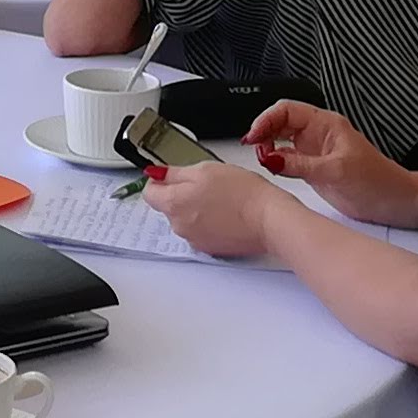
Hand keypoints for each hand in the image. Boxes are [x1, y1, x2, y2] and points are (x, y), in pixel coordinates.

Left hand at [143, 155, 289, 260]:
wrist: (268, 219)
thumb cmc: (243, 193)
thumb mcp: (206, 169)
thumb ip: (175, 173)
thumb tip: (157, 174)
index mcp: (174, 204)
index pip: (149, 193)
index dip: (160, 181)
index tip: (173, 176)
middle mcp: (179, 226)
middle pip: (168, 207)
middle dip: (181, 195)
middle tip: (207, 185)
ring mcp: (194, 239)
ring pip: (185, 219)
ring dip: (195, 210)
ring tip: (221, 200)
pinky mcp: (210, 248)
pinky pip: (201, 232)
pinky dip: (208, 223)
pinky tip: (227, 215)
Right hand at [247, 99, 396, 216]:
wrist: (395, 202)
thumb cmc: (378, 181)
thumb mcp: (336, 171)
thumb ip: (301, 164)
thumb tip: (271, 158)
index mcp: (326, 124)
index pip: (287, 110)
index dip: (266, 119)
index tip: (254, 136)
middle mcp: (318, 134)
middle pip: (280, 122)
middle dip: (263, 132)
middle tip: (254, 149)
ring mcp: (314, 151)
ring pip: (281, 139)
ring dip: (267, 147)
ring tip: (263, 160)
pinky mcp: (313, 168)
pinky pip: (287, 158)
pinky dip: (275, 161)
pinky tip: (272, 168)